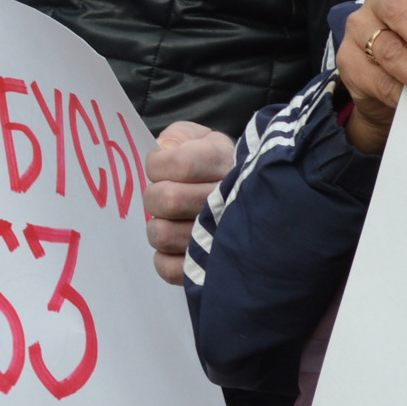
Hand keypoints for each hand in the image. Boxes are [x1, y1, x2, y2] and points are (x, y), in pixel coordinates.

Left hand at [143, 122, 234, 283]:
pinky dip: (164, 257)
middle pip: (167, 199)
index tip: (159, 164)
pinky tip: (177, 244)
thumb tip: (164, 148)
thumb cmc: (217, 167)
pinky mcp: (208, 270)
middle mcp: (225, 203)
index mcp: (224, 164)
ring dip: (159, 225)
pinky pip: (167, 268)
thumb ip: (180, 135)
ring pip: (162, 235)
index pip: (180, 163)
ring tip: (172, 219)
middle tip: (165, 194)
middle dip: (155, 195)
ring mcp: (219, 240)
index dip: (158, 164)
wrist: (252, 200)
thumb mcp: (204, 139)